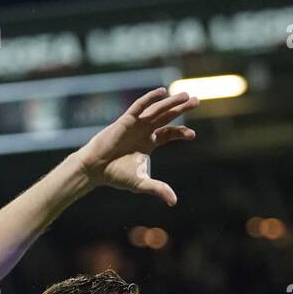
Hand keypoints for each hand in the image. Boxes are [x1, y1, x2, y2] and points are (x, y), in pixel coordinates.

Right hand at [75, 87, 198, 205]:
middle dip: (181, 108)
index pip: (169, 133)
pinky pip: (139, 106)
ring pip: (156, 110)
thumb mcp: (141, 183)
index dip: (181, 133)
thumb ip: (158, 189)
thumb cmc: (116, 175)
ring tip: (185, 95)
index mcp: (148, 143)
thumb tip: (174, 202)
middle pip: (166, 116)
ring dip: (170, 102)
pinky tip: (162, 92)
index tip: (192, 135)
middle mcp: (144, 131)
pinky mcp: (125, 120)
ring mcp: (135, 124)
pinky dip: (150, 99)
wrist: (96, 169)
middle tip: (197, 100)